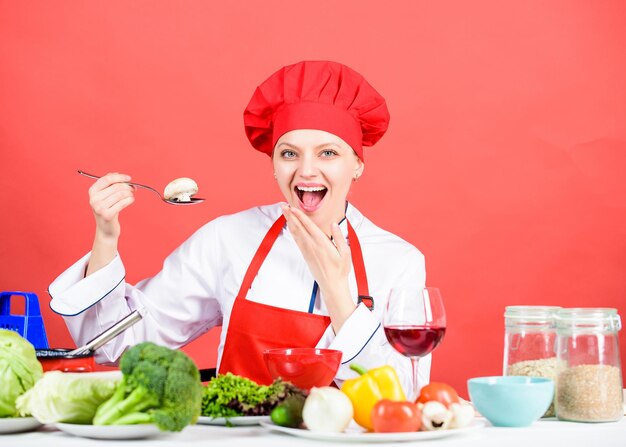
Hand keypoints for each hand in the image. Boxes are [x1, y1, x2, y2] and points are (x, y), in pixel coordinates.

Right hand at [88, 172, 135, 239]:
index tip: (129, 178)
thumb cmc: (108, 210)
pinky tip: (131, 200)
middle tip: (133, 188)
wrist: (106, 229)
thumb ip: (110, 184)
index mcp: (92, 191)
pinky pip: (123, 203)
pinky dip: (130, 199)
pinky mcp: (107, 215)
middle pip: (115, 186)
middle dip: (127, 186)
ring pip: (120, 194)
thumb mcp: (105, 196)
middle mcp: (94, 199)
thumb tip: (117, 174)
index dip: (119, 177)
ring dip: (129, 193)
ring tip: (131, 195)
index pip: (107, 179)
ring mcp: (99, 208)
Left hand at [281, 204, 355, 330]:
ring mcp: (307, 250)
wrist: (332, 284)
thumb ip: (339, 237)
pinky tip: (290, 225)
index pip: (308, 226)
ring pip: (295, 232)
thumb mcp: (345, 252)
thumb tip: (333, 224)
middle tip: (282, 205)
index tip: (292, 207)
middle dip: (290, 215)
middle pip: (298, 227)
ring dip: (289, 221)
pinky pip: (297, 239)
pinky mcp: (305, 254)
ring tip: (283, 212)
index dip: (299, 215)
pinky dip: (292, 230)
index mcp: (322, 243)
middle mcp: (312, 245)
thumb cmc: (340, 269)